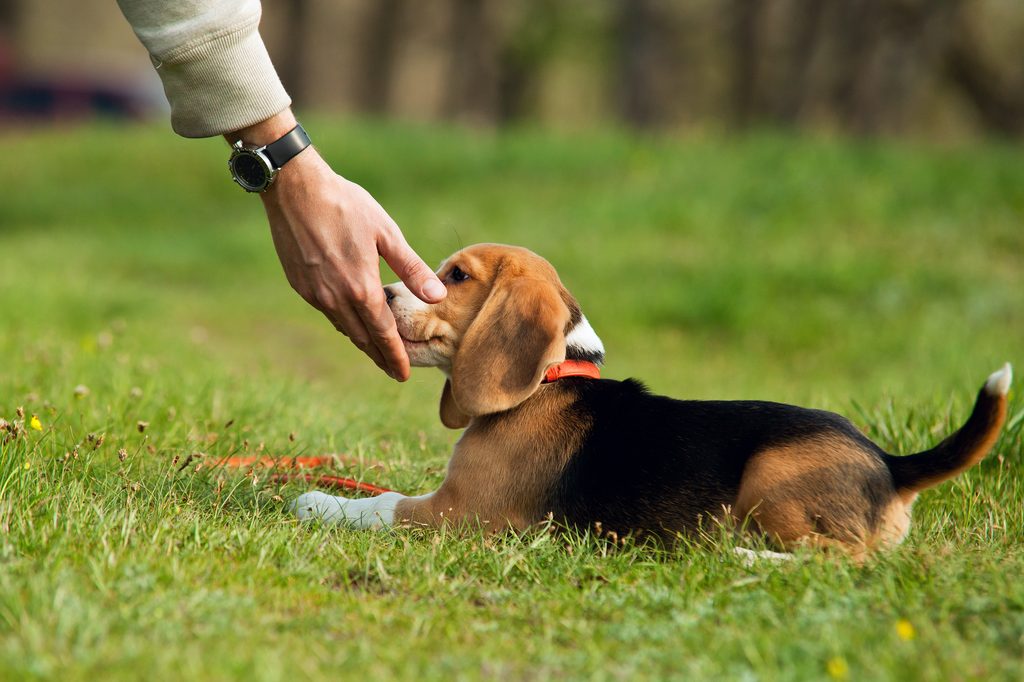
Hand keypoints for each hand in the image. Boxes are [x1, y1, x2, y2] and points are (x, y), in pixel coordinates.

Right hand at [228, 111, 445, 380]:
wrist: (294, 189)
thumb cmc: (346, 205)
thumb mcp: (386, 233)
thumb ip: (412, 269)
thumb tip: (438, 297)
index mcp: (361, 287)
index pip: (383, 334)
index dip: (395, 356)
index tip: (403, 375)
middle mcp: (335, 298)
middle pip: (362, 337)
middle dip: (379, 355)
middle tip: (394, 370)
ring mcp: (315, 293)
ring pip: (343, 327)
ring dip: (361, 341)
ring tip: (376, 350)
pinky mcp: (299, 285)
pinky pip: (327, 312)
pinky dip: (343, 322)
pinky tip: (351, 320)